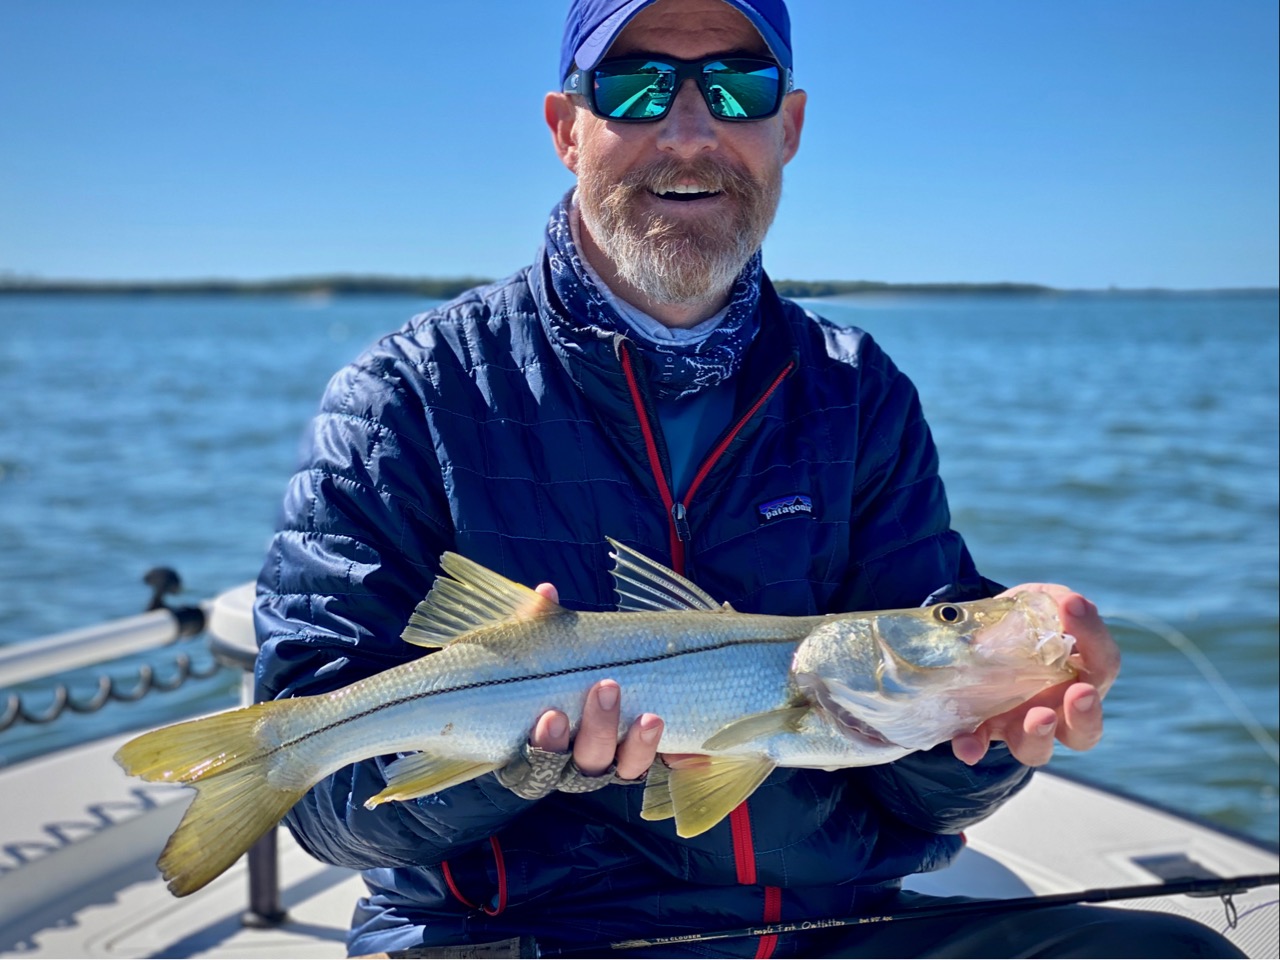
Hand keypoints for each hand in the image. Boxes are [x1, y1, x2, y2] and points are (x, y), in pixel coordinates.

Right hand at [528, 583, 663, 779]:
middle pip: (587, 761)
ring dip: (639, 746)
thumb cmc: (553, 678)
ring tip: (652, 718)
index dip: (546, 743)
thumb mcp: (547, 657)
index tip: (553, 714)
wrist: (585, 694)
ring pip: (625, 768)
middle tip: (607, 688)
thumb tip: (546, 592)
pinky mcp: (642, 761)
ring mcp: (612, 766)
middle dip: (598, 729)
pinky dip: (677, 759)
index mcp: (542, 747)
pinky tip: (695, 754)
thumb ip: (542, 629)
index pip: (538, 759)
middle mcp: (576, 765)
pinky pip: (662, 767)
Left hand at [951, 585, 1119, 766]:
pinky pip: (980, 745)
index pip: (1102, 666)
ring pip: (1038, 750)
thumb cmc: (1024, 623)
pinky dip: (974, 747)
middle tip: (1079, 692)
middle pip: (1085, 731)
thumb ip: (1055, 601)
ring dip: (1038, 736)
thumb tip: (1068, 602)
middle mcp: (1058, 712)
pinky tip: (968, 746)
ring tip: (1037, 716)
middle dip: (1086, 715)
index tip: (1072, 607)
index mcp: (1081, 677)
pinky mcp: (983, 729)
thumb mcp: (1039, 601)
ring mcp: (1021, 725)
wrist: (977, 636)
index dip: (1094, 639)